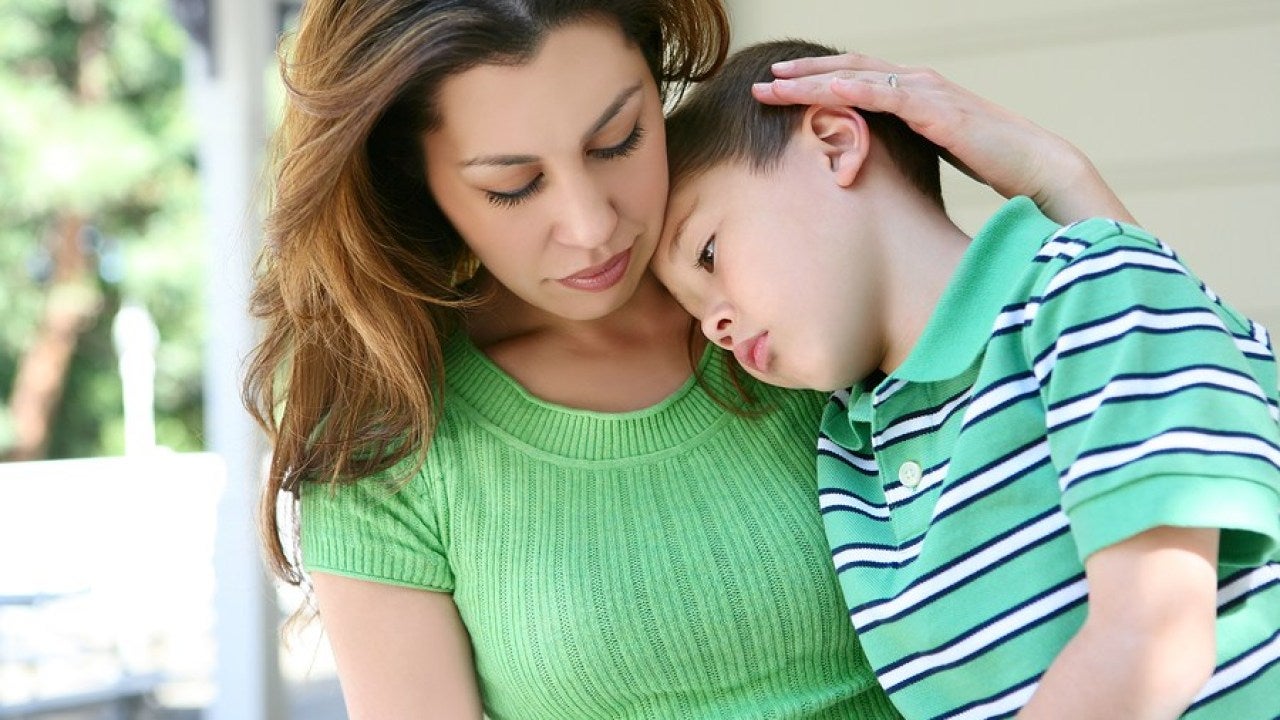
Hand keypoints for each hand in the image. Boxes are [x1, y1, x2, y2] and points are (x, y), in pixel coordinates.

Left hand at [753, 52, 1134, 224]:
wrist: (1038, 166)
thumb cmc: (992, 165)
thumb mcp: (935, 155)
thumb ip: (907, 150)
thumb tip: (875, 171)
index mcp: (915, 94)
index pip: (856, 80)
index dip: (816, 81)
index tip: (779, 90)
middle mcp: (917, 83)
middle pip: (847, 70)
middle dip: (803, 76)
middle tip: (762, 83)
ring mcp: (925, 91)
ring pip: (856, 77)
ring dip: (812, 80)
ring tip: (775, 86)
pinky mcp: (935, 109)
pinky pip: (883, 95)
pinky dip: (850, 89)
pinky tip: (822, 90)